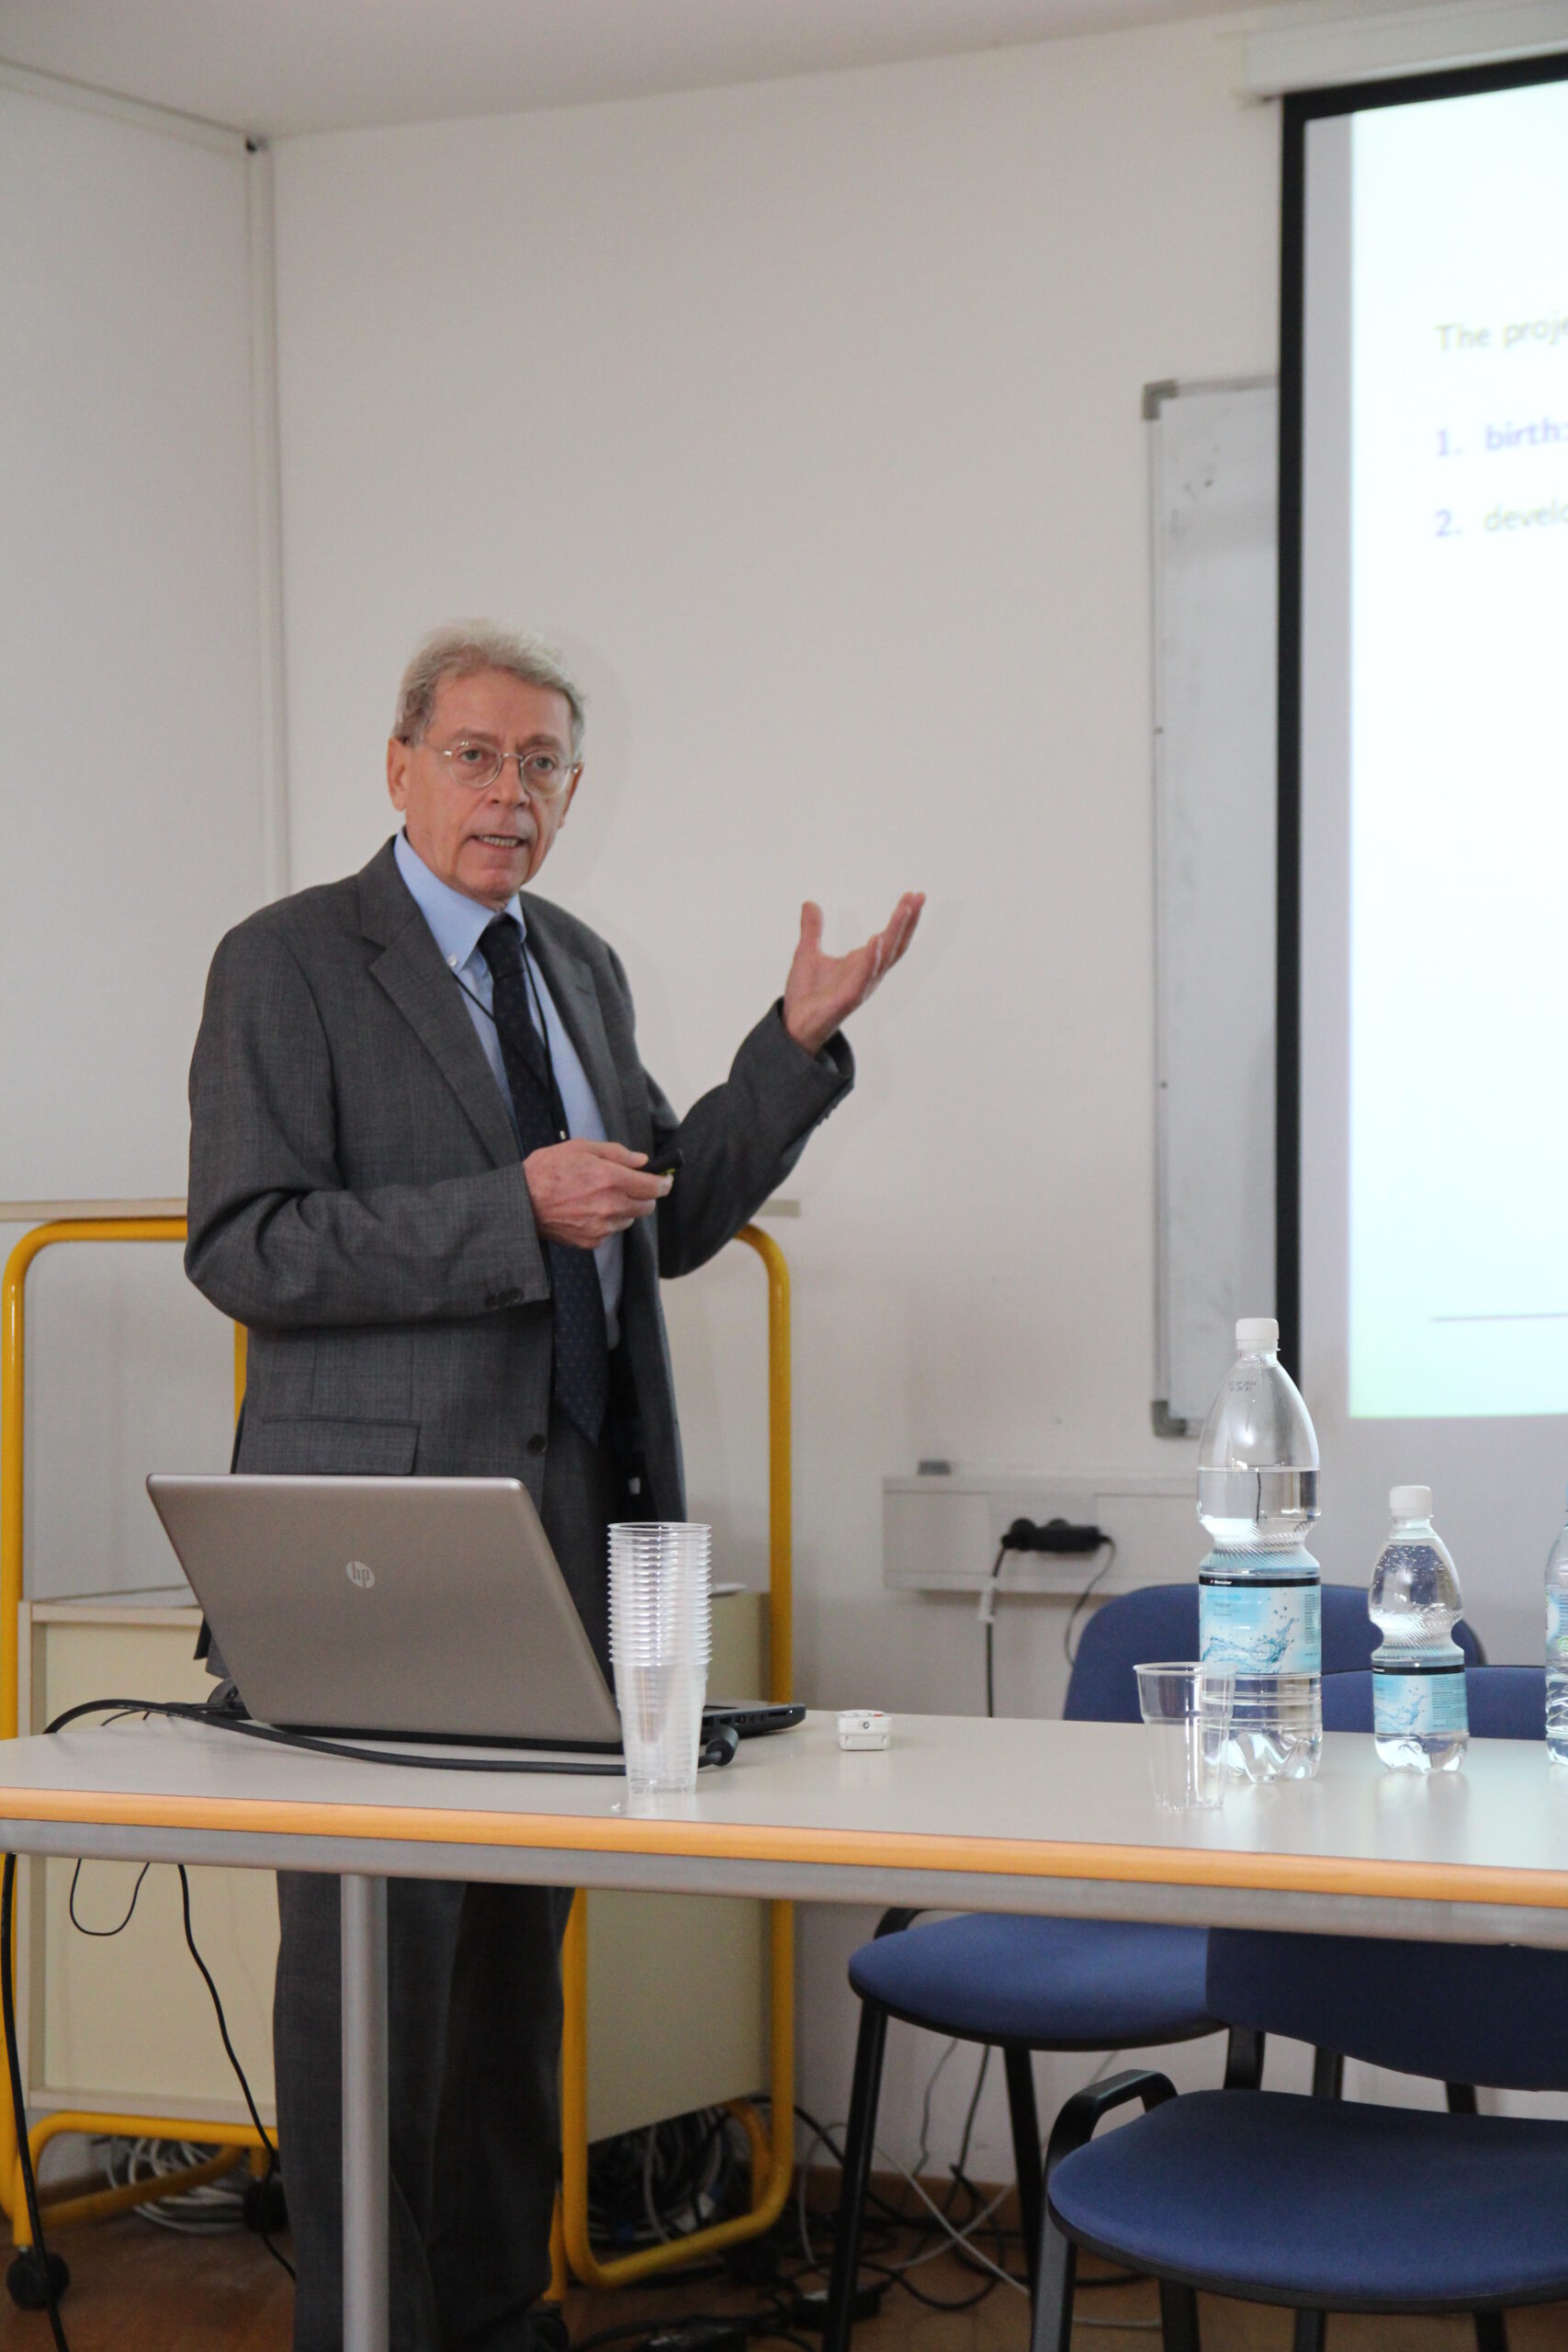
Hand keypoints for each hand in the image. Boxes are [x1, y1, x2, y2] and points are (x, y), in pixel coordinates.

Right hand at [524, 1140, 670, 1248]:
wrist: (521, 1201)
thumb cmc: (547, 1170)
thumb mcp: (581, 1148)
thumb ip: (616, 1153)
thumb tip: (642, 1161)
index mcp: (611, 1179)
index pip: (653, 1187)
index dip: (663, 1183)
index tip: (665, 1180)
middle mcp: (611, 1205)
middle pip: (647, 1206)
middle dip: (645, 1195)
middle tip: (631, 1186)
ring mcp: (602, 1227)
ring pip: (629, 1219)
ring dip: (625, 1209)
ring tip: (601, 1197)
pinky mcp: (592, 1241)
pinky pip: (611, 1231)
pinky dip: (607, 1222)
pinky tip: (588, 1210)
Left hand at [783, 893, 924, 1056]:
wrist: (794, 1024)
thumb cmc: (807, 994)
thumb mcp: (807, 952)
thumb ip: (812, 929)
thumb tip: (810, 904)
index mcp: (863, 963)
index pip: (890, 937)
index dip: (903, 918)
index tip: (912, 895)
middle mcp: (869, 974)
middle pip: (896, 944)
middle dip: (908, 920)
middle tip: (919, 896)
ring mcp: (861, 986)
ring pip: (885, 956)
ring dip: (895, 931)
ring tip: (904, 909)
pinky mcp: (849, 998)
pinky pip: (864, 976)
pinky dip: (871, 958)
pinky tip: (876, 940)